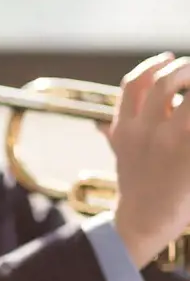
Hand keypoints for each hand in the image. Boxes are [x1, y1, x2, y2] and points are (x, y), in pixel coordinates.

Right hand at [105, 52, 189, 267]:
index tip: (169, 58)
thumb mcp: (120, 158)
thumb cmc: (138, 190)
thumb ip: (114, 136)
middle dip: (185, 69)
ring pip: (189, 97)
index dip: (153, 66)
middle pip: (163, 83)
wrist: (145, 222)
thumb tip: (100, 124)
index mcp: (124, 129)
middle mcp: (143, 130)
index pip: (134, 85)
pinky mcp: (189, 152)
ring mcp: (168, 140)